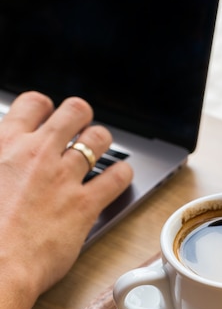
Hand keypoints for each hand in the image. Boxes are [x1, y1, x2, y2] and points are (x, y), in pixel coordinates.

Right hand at [0, 91, 132, 300]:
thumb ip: (1, 162)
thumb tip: (4, 160)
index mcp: (6, 145)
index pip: (33, 103)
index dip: (46, 107)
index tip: (48, 116)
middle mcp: (38, 154)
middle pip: (74, 111)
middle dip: (81, 116)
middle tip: (81, 128)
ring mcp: (64, 178)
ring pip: (99, 137)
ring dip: (103, 140)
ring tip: (101, 149)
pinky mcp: (84, 205)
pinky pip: (117, 177)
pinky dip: (123, 173)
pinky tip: (119, 176)